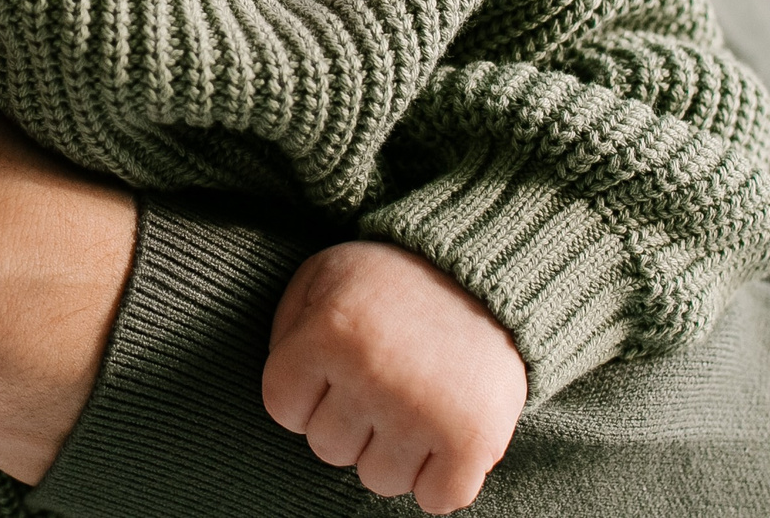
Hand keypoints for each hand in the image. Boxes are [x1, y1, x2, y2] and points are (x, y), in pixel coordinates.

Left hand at [262, 240, 526, 514]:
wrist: (485, 276)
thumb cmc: (393, 281)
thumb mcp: (325, 274)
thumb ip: (289, 328)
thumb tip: (288, 396)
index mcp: (329, 332)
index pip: (283, 408)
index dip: (306, 393)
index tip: (335, 369)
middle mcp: (372, 374)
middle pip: (329, 449)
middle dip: (350, 420)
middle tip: (383, 379)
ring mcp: (423, 412)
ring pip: (379, 479)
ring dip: (394, 451)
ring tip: (414, 400)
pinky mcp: (472, 440)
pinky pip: (437, 499)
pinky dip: (441, 478)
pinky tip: (444, 434)